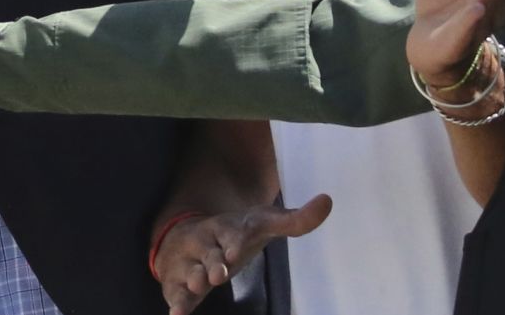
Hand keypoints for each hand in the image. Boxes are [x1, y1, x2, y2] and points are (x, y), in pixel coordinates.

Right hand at [153, 195, 331, 314]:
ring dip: (195, 277)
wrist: (185, 236)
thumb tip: (328, 201)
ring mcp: (191, 262)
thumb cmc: (234, 235)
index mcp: (228, 228)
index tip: (235, 251)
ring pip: (191, 270)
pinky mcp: (179, 282)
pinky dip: (178, 302)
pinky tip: (177, 314)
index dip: (234, 241)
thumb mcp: (264, 224)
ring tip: (199, 284)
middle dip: (213, 262)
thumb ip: (296, 220)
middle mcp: (206, 243)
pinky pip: (177, 292)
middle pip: (208, 252)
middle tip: (220, 274)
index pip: (232, 233)